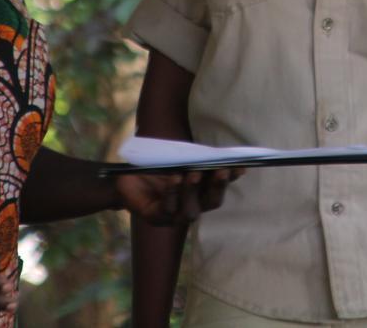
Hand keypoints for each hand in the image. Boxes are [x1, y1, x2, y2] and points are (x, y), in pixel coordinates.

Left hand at [117, 169, 240, 225]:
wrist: (124, 178)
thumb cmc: (153, 167)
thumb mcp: (175, 159)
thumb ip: (194, 157)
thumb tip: (214, 149)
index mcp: (199, 192)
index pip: (220, 187)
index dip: (231, 178)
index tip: (241, 166)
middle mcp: (191, 206)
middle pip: (212, 202)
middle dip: (219, 187)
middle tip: (222, 171)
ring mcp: (174, 215)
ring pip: (192, 211)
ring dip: (193, 191)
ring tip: (193, 174)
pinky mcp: (155, 217)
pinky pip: (168, 209)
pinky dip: (173, 193)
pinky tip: (174, 179)